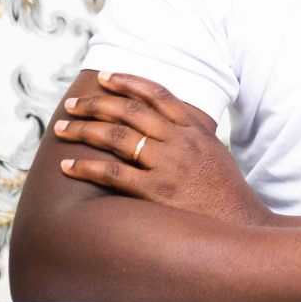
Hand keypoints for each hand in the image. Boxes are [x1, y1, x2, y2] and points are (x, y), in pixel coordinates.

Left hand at [54, 71, 270, 225]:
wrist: (239, 224)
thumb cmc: (225, 189)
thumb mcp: (215, 150)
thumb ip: (193, 131)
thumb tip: (169, 116)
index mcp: (194, 129)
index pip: (158, 94)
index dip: (128, 82)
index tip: (105, 77)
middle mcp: (180, 142)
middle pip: (130, 112)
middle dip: (96, 104)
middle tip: (73, 104)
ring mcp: (167, 165)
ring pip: (117, 137)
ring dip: (84, 130)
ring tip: (61, 128)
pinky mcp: (155, 192)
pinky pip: (113, 174)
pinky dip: (87, 167)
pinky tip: (67, 165)